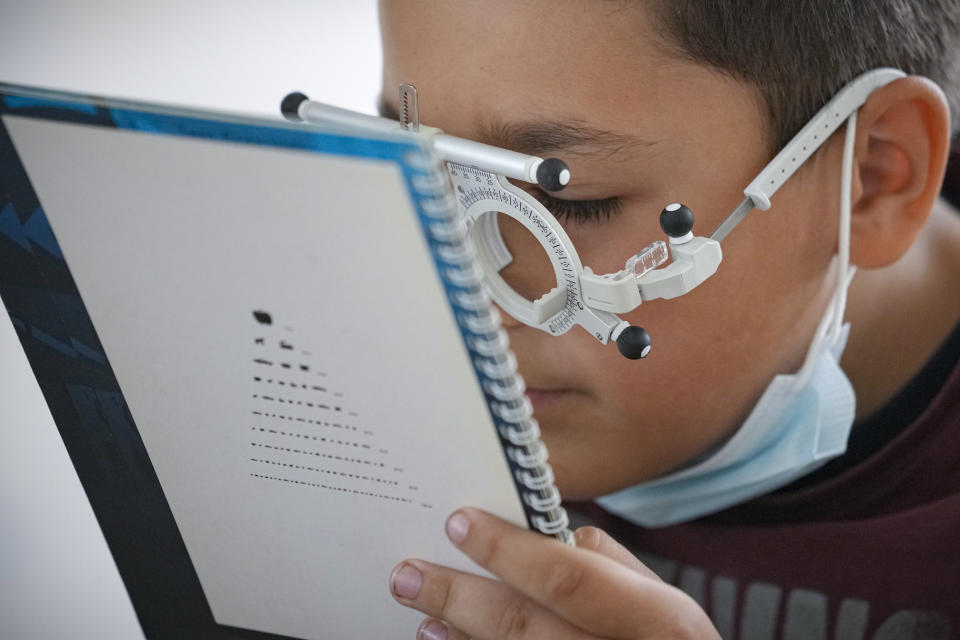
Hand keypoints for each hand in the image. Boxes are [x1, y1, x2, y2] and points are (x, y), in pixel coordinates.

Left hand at [388, 507, 719, 638]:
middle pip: (522, 625)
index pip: (566, 576)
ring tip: (420, 610)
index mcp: (655, 619)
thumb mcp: (660, 602)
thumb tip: (547, 535)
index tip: (458, 521)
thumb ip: (606, 566)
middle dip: (457, 595)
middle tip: (407, 572)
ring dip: (457, 635)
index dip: (507, 549)